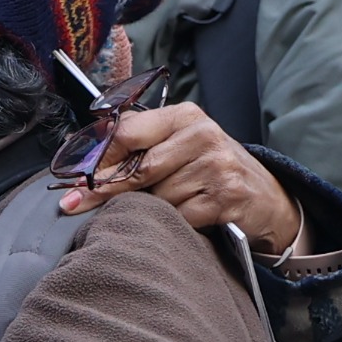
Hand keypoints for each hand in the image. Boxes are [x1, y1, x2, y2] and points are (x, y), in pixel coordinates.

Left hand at [57, 103, 313, 257]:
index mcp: (185, 116)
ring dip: (152, 210)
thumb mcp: (182, 145)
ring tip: (169, 207)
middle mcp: (203, 135)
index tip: (74, 179)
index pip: (127, 132)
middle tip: (75, 205)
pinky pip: (180, 219)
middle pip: (138, 168)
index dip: (97, 159)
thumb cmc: (213, 171)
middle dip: (104, 190)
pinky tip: (188, 219)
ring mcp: (217, 167)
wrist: (267, 198)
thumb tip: (85, 168)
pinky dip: (175, 225)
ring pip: (158, 199)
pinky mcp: (226, 198)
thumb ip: (142, 146)